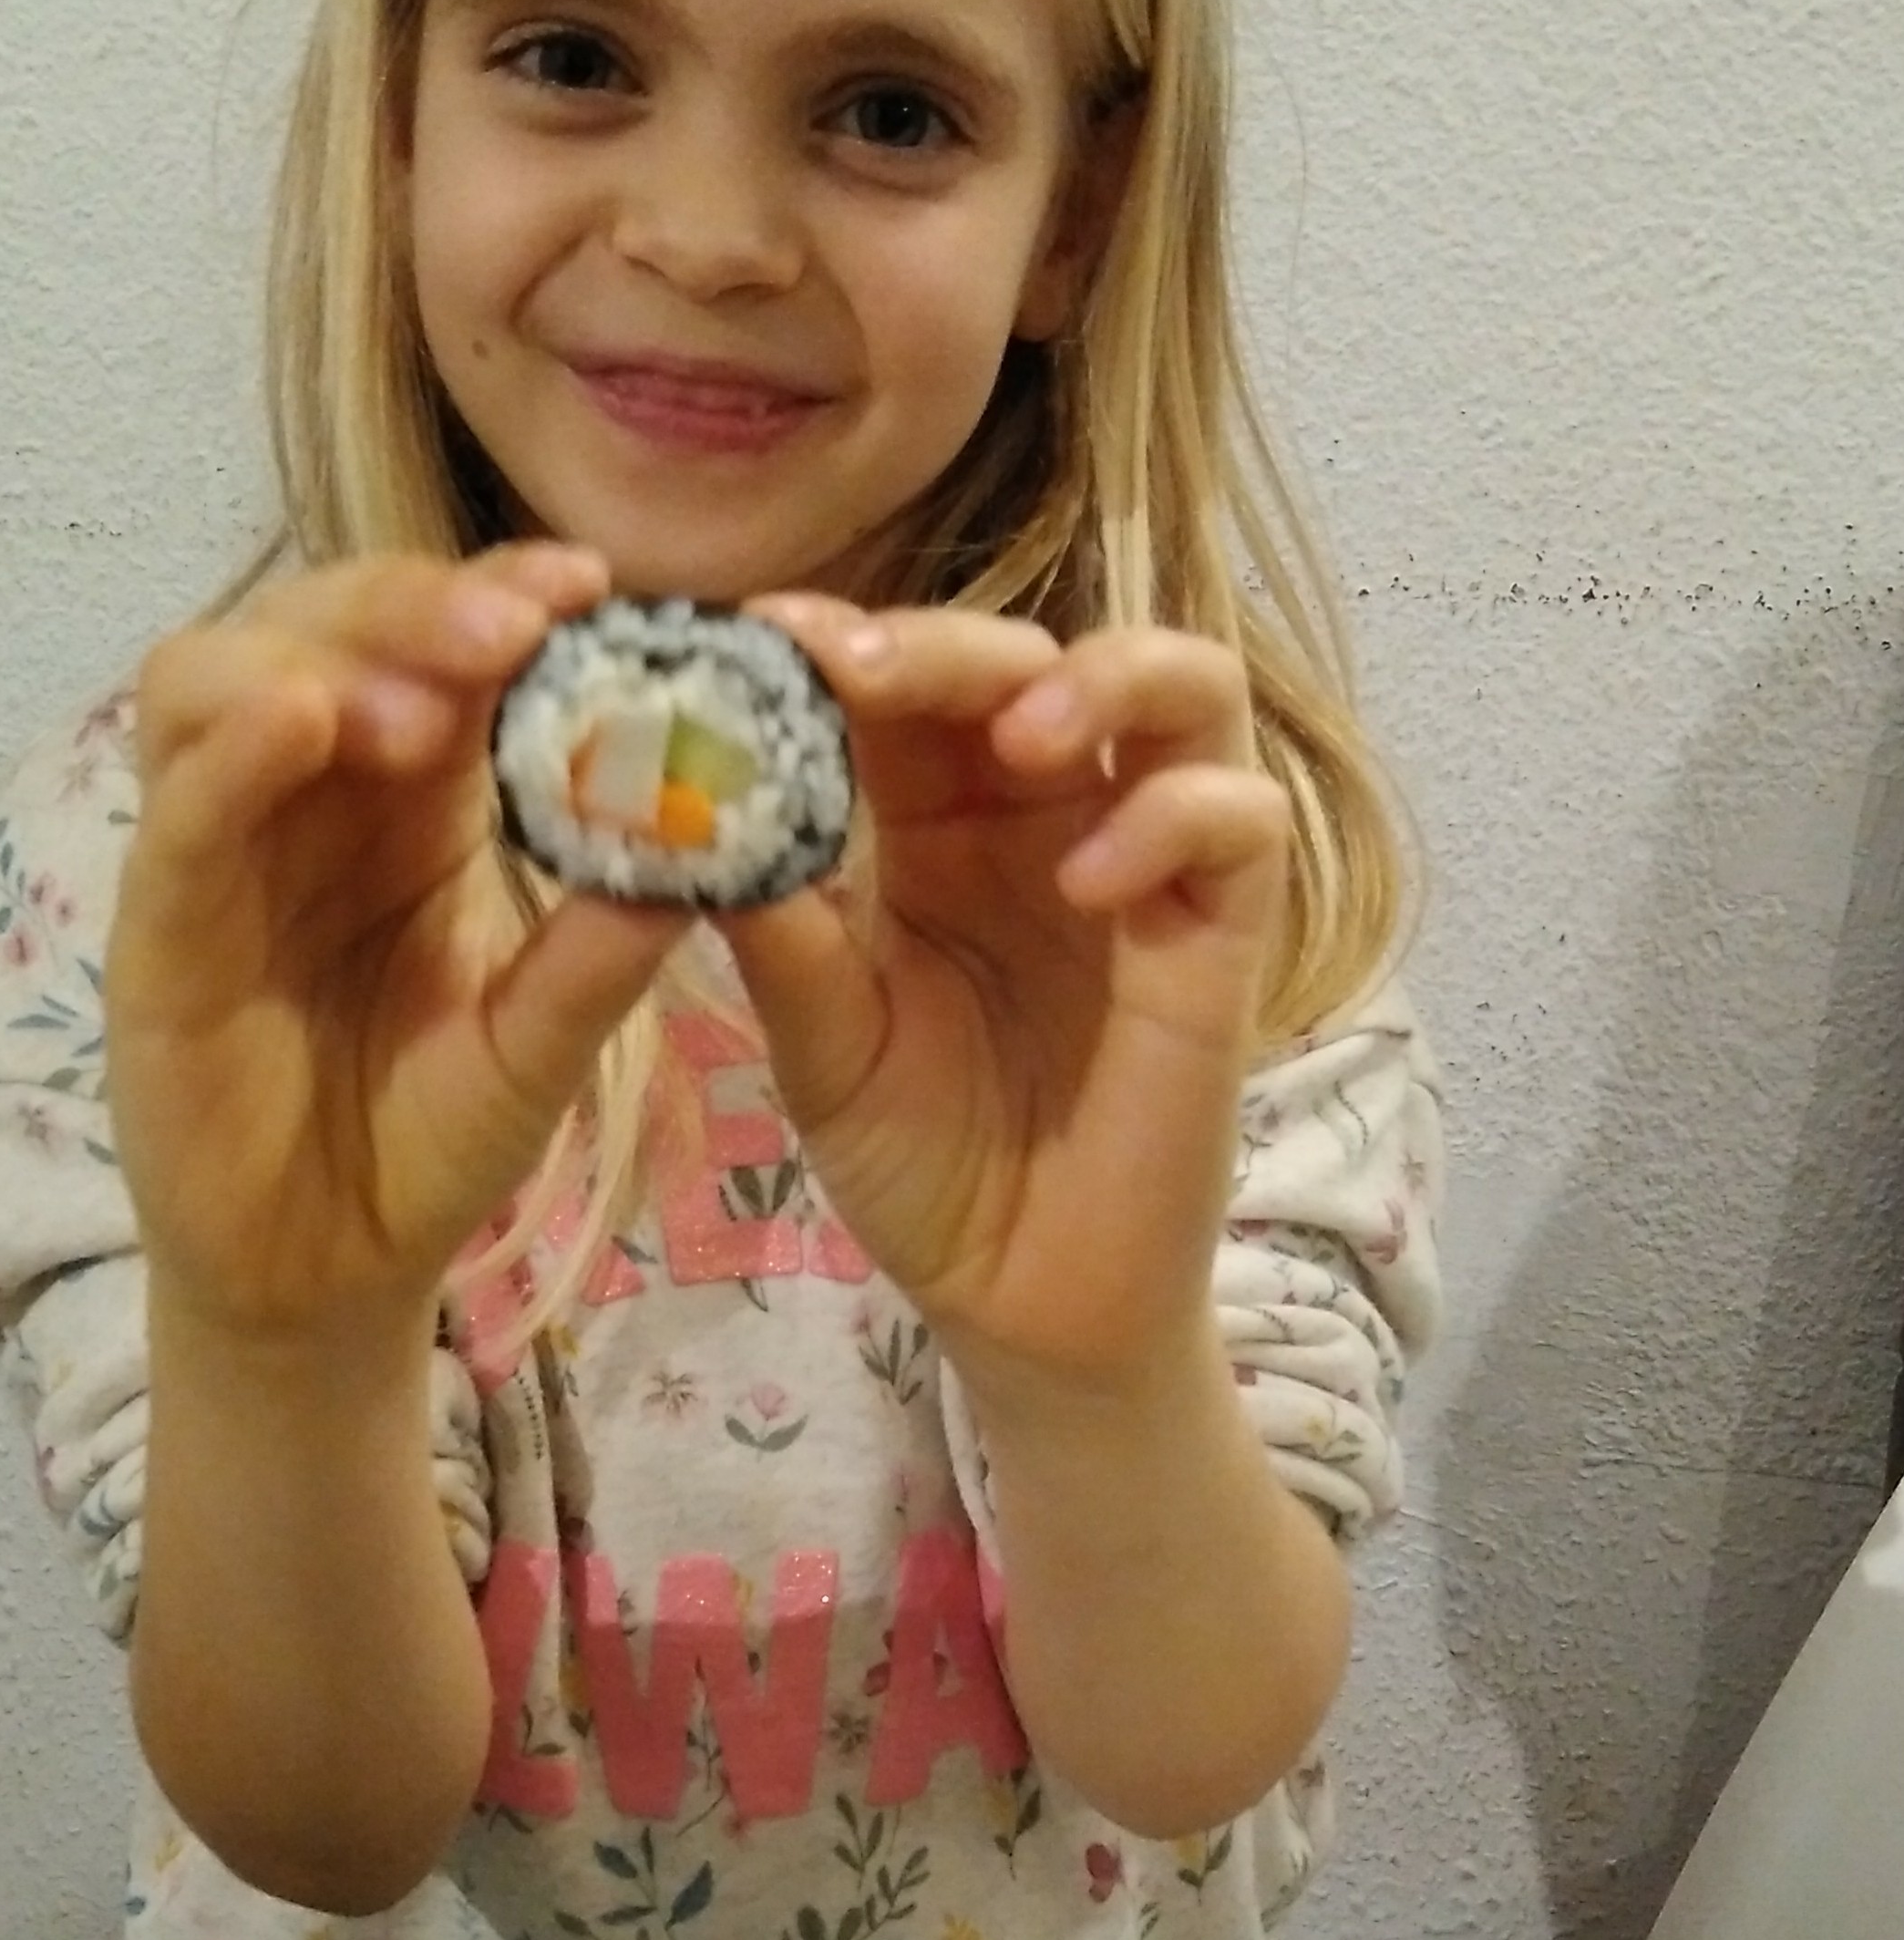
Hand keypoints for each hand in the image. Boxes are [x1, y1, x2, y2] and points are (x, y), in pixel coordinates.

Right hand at [106, 544, 686, 1357]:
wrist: (328, 1275)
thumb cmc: (426, 1138)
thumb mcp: (538, 1045)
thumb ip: (600, 955)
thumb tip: (710, 850)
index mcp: (415, 795)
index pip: (440, 647)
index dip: (503, 596)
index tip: (590, 585)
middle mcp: (310, 792)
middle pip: (326, 624)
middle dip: (419, 605)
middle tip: (519, 627)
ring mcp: (220, 846)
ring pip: (218, 675)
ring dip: (320, 659)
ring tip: (425, 706)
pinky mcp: (156, 927)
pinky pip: (177, 811)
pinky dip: (229, 752)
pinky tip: (299, 722)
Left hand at [720, 599, 1286, 1401]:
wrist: (1022, 1302)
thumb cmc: (923, 1165)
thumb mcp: (826, 1049)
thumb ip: (782, 939)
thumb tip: (698, 819)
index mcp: (936, 820)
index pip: (906, 682)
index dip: (842, 641)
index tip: (759, 637)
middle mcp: (1045, 815)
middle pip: (1031, 652)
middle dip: (950, 642)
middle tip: (864, 669)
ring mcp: (1147, 863)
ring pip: (1187, 686)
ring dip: (1107, 676)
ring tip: (1023, 734)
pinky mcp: (1222, 935)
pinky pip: (1240, 821)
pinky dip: (1174, 818)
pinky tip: (1090, 880)